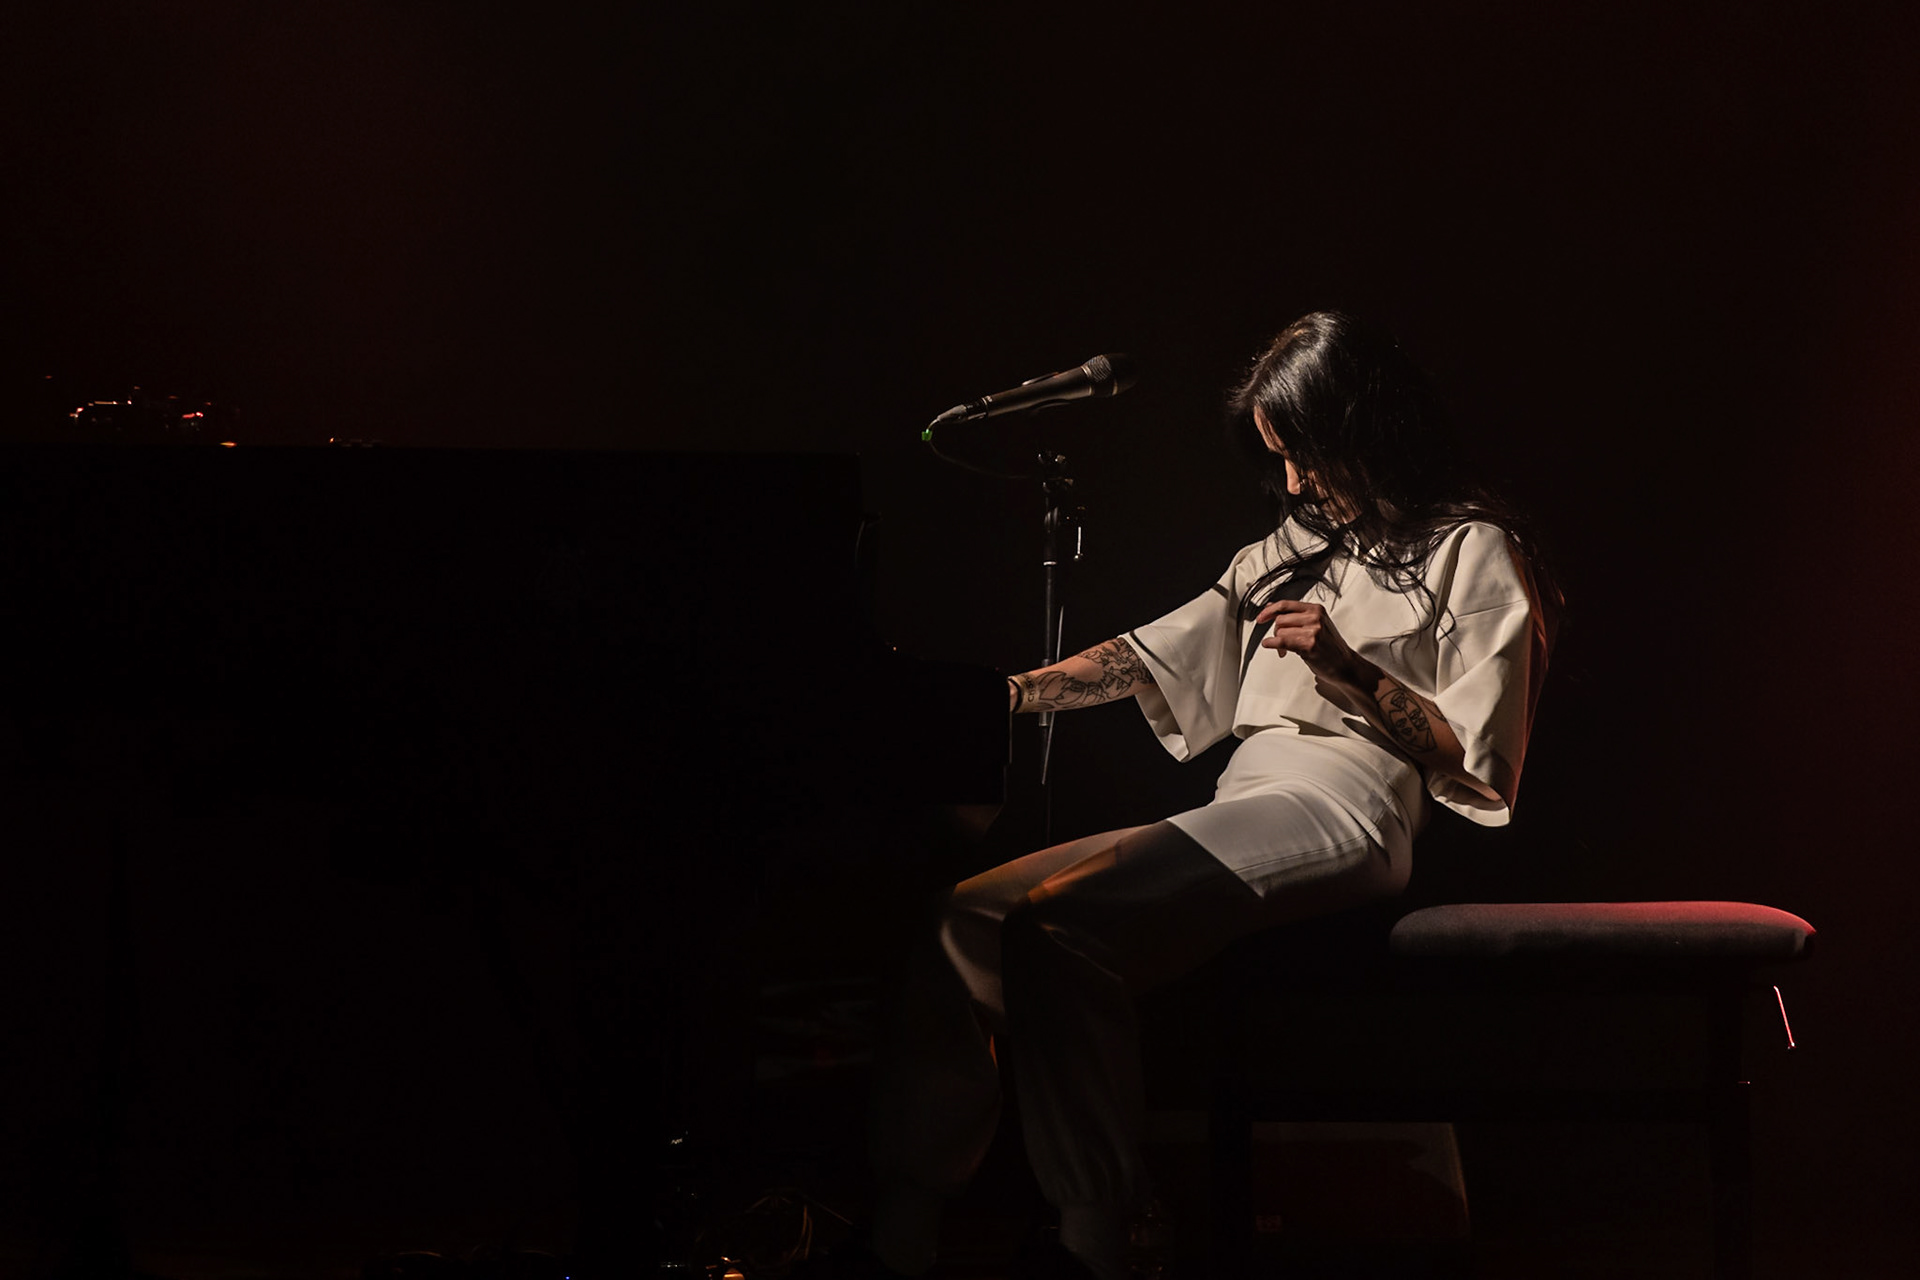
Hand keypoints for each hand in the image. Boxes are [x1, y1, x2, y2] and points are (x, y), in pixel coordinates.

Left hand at [1255, 599, 1375, 693]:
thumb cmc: (1331, 648)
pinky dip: (1272, 644)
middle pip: (1280, 619)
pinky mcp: (1309, 645)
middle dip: (1276, 631)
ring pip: (1280, 631)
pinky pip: (1281, 641)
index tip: (1261, 618)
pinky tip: (1272, 646)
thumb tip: (1271, 608)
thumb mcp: (1316, 625)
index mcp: (1316, 609)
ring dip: (1277, 642)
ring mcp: (1313, 631)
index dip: (1269, 611)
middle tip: (1279, 642)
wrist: (1346, 665)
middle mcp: (1314, 617)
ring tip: (1284, 650)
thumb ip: (1295, 616)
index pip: (1286, 604)